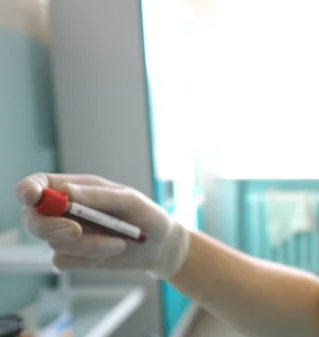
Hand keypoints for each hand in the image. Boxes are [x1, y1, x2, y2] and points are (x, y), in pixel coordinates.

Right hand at [15, 173, 189, 278]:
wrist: (160, 246)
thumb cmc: (147, 216)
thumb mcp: (129, 200)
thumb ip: (98, 196)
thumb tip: (63, 192)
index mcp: (75, 188)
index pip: (36, 185)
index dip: (28, 190)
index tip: (34, 198)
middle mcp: (65, 211)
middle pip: (32, 218)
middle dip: (50, 226)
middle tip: (76, 231)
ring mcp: (67, 235)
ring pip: (54, 243)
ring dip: (87, 245)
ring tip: (118, 239)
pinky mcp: (73, 256)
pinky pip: (63, 261)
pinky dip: (89, 257)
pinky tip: (112, 249)